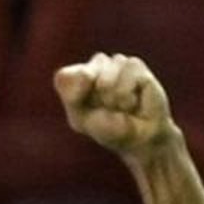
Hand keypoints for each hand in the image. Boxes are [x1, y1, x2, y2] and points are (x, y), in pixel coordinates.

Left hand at [54, 53, 176, 158]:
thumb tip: (87, 75)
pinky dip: (128, 95)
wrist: (139, 139)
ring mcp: (116, 63)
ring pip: (107, 75)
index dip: (75, 95)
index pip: (64, 77)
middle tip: (106, 108)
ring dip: (113, 99)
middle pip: (85, 74)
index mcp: (77, 79)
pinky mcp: (135, 65)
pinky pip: (127, 74)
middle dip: (96, 99)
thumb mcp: (81, 119)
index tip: (86, 110)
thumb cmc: (108, 130)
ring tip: (121, 106)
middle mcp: (96, 66)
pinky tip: (133, 101)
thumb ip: (73, 97)